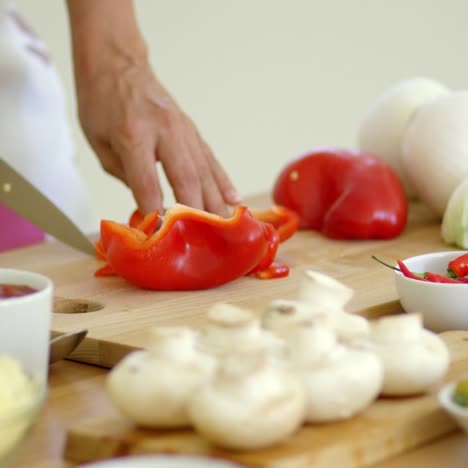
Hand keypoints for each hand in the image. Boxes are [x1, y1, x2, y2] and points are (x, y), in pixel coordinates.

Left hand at [66, 0, 239, 216]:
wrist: (118, 64)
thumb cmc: (102, 105)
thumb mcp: (99, 143)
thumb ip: (125, 176)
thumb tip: (149, 207)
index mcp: (133, 134)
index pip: (147, 183)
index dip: (154, 213)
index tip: (161, 237)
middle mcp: (164, 132)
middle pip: (186, 180)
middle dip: (196, 214)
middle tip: (206, 241)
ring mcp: (184, 130)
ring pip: (205, 173)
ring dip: (216, 203)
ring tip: (226, 229)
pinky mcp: (193, 131)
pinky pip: (211, 161)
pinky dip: (223, 182)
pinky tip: (233, 201)